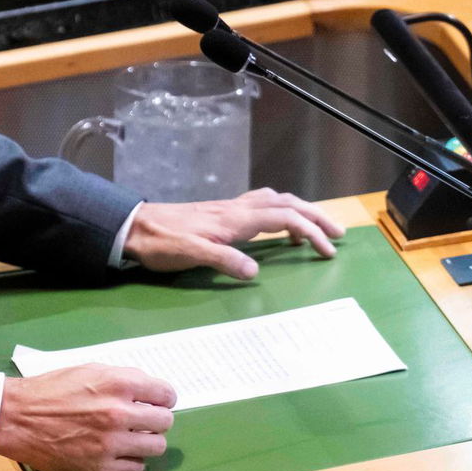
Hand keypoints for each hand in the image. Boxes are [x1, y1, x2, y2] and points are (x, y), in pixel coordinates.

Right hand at [0, 364, 175, 470]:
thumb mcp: (90, 370)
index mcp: (118, 384)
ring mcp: (110, 443)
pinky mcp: (99, 467)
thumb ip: (122, 379)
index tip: (158, 402)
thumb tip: (149, 390)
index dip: (164, 398)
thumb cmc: (52, 389)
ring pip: (156, 446)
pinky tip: (120, 452)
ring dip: (148, 441)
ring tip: (134, 437)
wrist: (17, 417)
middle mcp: (119, 413)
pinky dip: (132, 460)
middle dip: (157, 419)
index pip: (166, 394)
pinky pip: (136, 467)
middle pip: (165, 422)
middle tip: (145, 420)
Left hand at [123, 188, 345, 279]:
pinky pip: (261, 204)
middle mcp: (236, 209)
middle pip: (286, 204)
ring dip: (300, 210)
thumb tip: (256, 271)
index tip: (328, 250)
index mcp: (234, 220)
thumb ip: (223, 260)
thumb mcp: (190, 255)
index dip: (310, 231)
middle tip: (338, 234)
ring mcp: (229, 208)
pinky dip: (280, 210)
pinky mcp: (221, 212)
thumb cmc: (160, 244)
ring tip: (316, 227)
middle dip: (315, 217)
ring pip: (275, 200)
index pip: (283, 218)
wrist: (133, 227)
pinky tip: (277, 224)